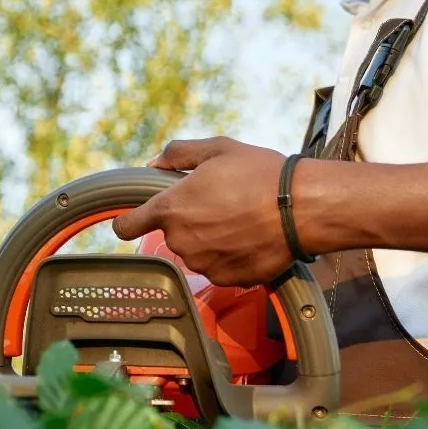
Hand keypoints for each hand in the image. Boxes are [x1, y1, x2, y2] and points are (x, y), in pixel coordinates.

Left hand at [112, 136, 293, 285]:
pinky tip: (248, 238)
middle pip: (170, 235)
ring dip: (208, 240)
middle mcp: (181, 240)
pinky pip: (217, 268)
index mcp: (171, 208)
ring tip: (239, 219)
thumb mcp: (217, 149)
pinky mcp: (226, 279)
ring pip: (195, 252)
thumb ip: (177, 154)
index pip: (126, 226)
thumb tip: (154, 164)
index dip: (127, 222)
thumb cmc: (260, 174)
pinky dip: (228, 256)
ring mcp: (203, 263)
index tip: (131, 220)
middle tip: (217, 203)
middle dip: (187, 221)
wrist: (301, 208)